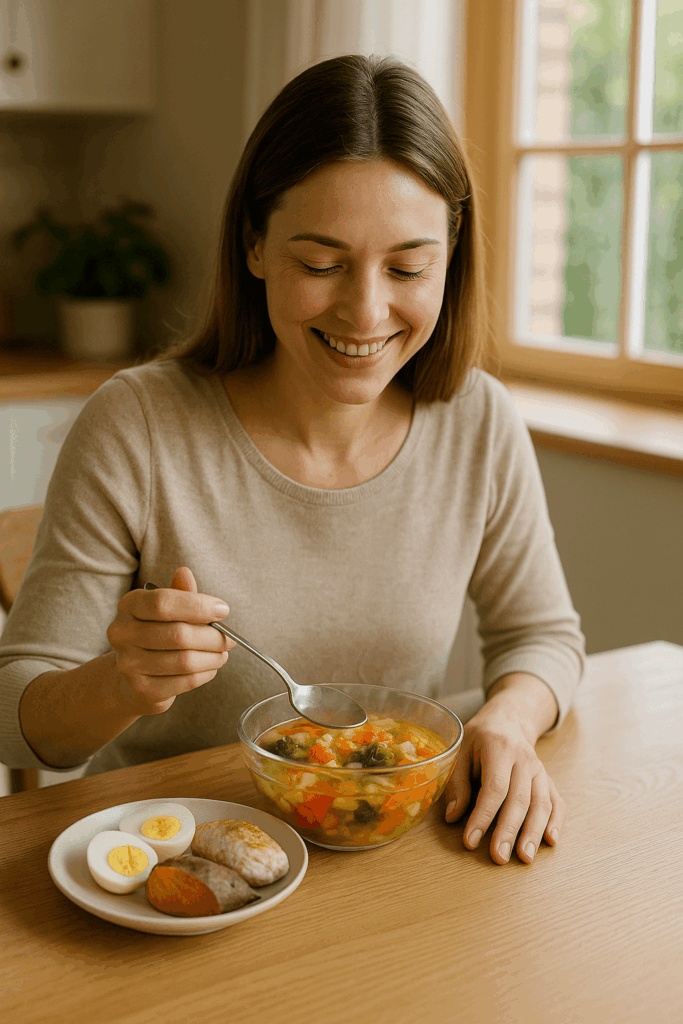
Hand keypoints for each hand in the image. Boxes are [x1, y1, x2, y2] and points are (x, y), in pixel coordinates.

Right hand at [107, 567, 234, 714]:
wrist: (134, 676)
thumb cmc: (157, 634)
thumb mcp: (166, 609)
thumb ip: (179, 593)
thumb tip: (184, 573)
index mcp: (129, 605)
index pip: (163, 603)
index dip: (198, 606)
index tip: (223, 610)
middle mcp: (122, 633)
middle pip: (178, 634)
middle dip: (213, 637)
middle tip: (230, 638)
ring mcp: (128, 664)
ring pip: (184, 661)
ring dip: (213, 657)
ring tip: (222, 653)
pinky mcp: (142, 689)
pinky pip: (185, 681)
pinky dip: (206, 673)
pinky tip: (210, 667)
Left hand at [443, 700, 564, 864]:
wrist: (508, 720)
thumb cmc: (479, 738)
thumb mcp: (460, 750)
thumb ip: (457, 783)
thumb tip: (452, 817)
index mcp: (499, 747)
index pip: (494, 787)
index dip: (483, 816)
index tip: (470, 840)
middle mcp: (524, 759)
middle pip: (519, 799)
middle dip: (509, 831)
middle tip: (499, 857)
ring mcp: (539, 769)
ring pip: (541, 803)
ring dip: (534, 832)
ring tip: (525, 857)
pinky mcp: (548, 780)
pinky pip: (557, 802)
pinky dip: (556, 822)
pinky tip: (551, 841)